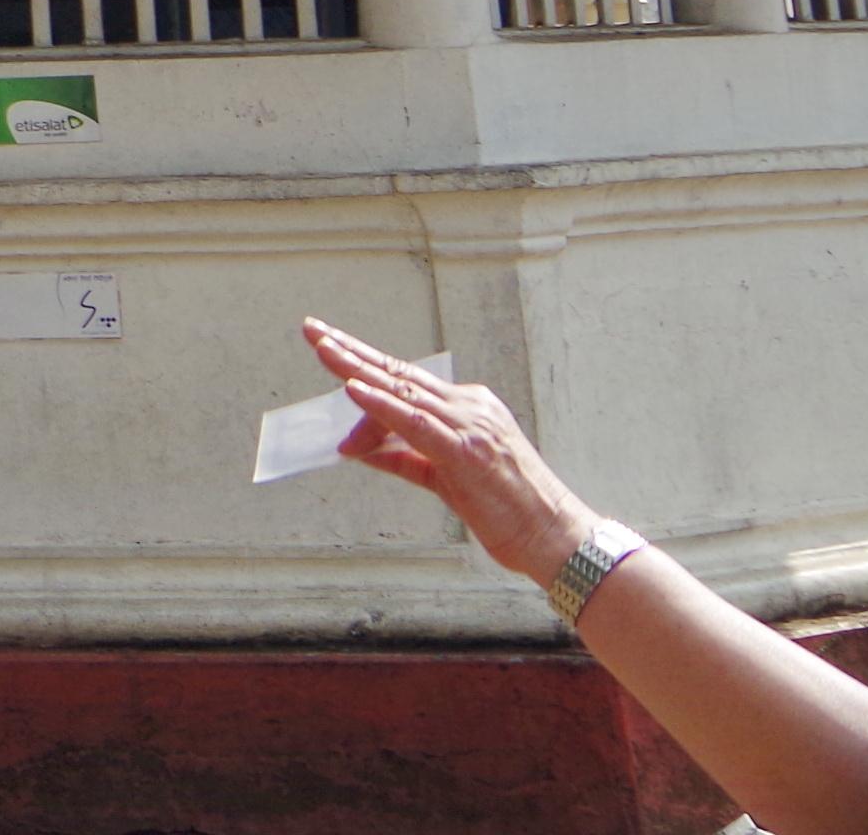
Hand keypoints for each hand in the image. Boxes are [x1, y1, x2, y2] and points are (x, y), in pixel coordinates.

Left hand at [302, 319, 607, 581]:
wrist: (554, 538)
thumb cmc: (506, 509)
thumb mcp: (443, 477)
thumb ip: (402, 457)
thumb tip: (356, 447)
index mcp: (467, 409)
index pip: (404, 382)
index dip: (364, 365)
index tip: (329, 345)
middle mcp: (468, 407)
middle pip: (398, 375)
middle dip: (351, 352)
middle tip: (313, 330)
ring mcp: (469, 426)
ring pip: (402, 392)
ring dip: (358, 370)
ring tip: (322, 351)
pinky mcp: (466, 452)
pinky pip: (415, 423)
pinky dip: (381, 404)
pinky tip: (353, 390)